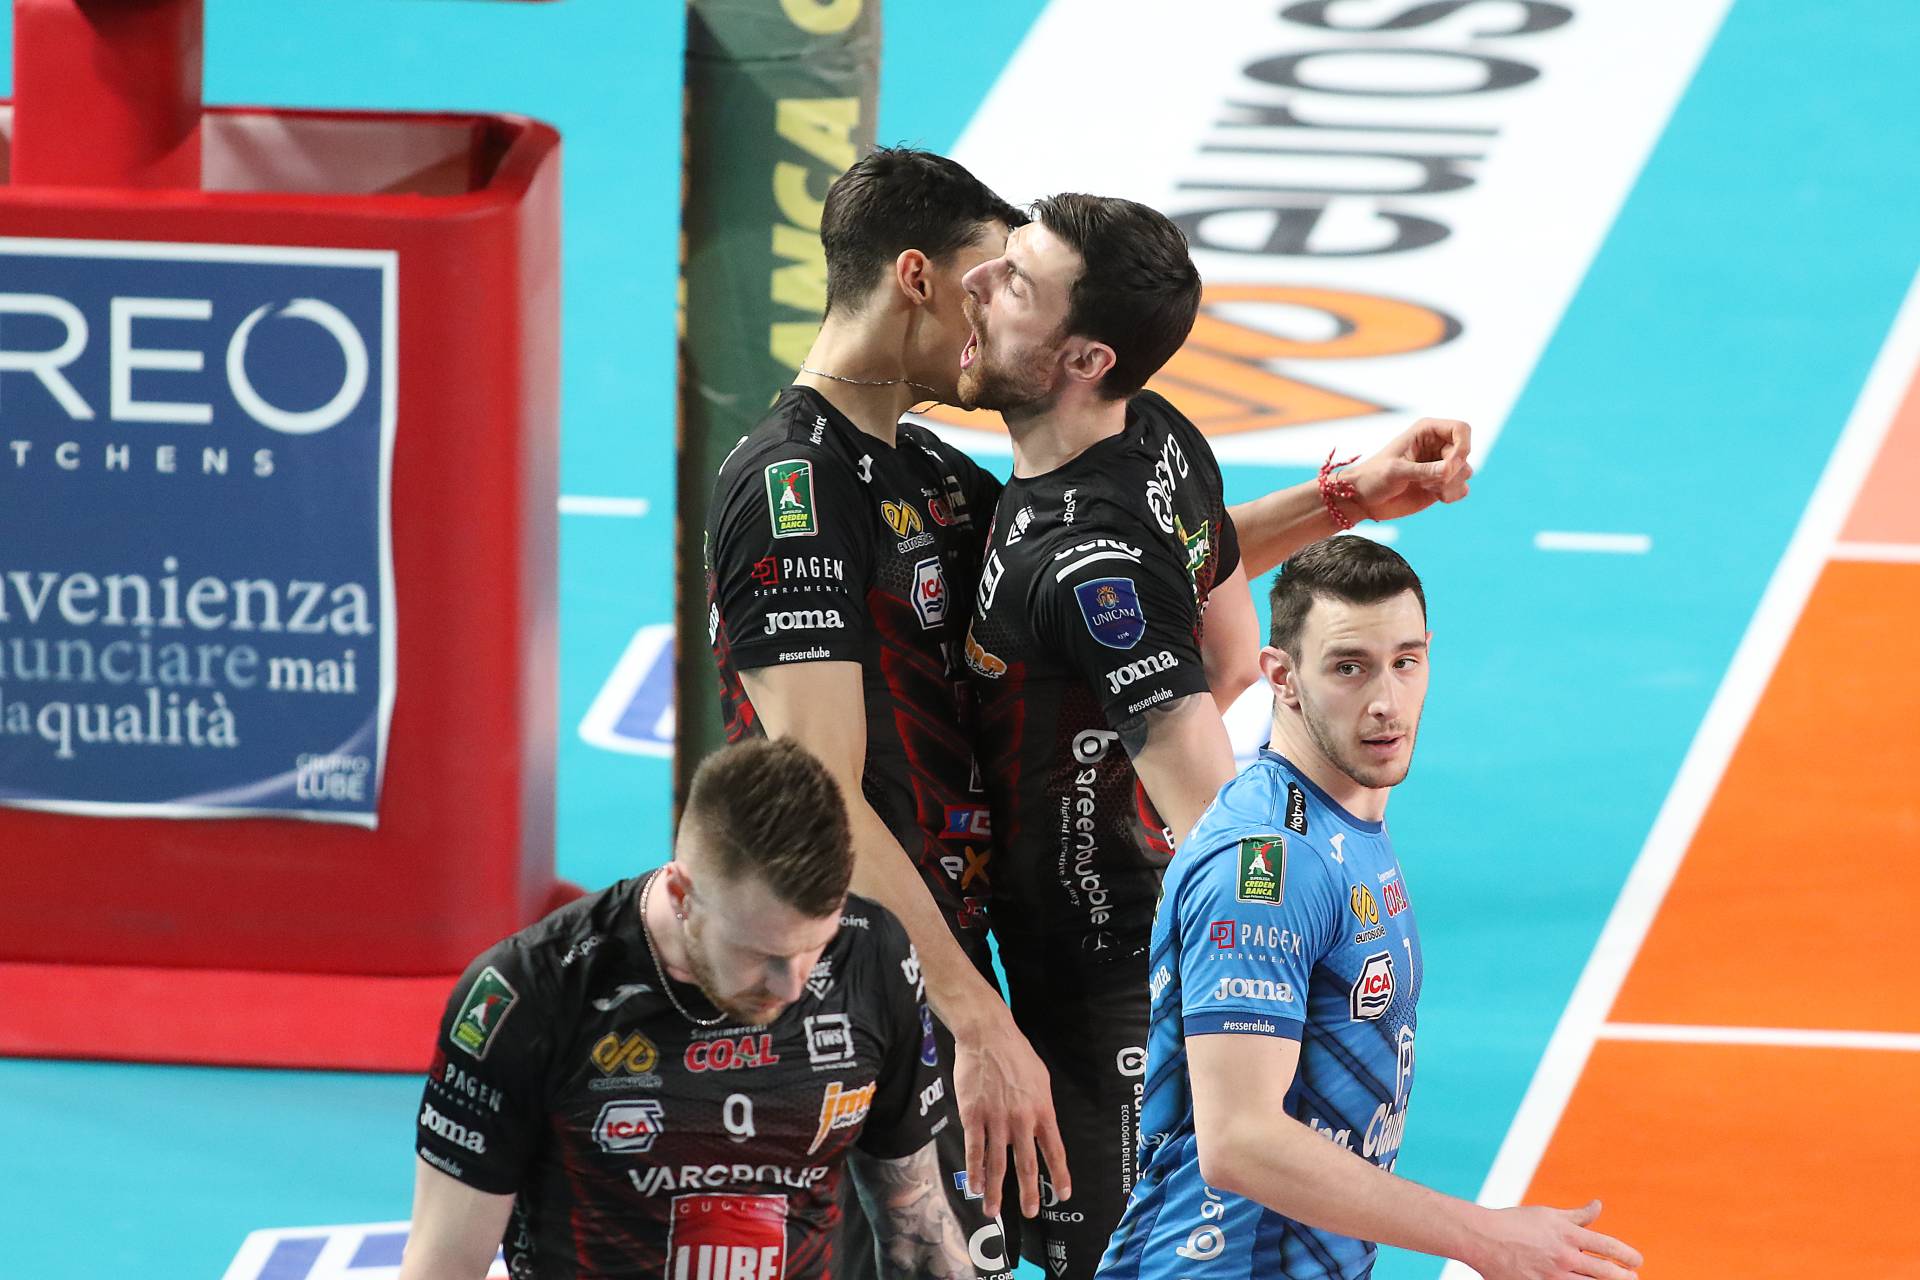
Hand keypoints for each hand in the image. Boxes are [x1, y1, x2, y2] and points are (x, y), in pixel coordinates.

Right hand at [949, 1005, 1069, 1219]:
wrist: (988, 1036)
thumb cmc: (1016, 1054)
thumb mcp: (1041, 1079)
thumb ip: (1042, 1106)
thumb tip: (1043, 1127)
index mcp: (1042, 1110)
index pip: (1054, 1150)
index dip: (1059, 1175)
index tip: (1063, 1194)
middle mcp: (1021, 1120)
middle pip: (1026, 1164)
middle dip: (1028, 1192)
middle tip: (1029, 1212)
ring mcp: (996, 1119)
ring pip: (996, 1163)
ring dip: (995, 1190)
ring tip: (992, 1210)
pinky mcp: (973, 1115)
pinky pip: (974, 1149)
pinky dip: (974, 1170)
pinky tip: (974, 1185)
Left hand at [1343, 417, 1472, 522]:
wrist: (1364, 499)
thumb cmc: (1373, 477)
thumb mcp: (1395, 471)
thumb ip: (1424, 470)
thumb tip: (1449, 470)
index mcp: (1426, 431)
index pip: (1461, 429)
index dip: (1463, 447)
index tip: (1449, 466)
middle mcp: (1437, 445)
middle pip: (1465, 453)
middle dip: (1452, 471)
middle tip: (1430, 482)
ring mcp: (1441, 465)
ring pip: (1466, 472)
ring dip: (1451, 484)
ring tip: (1427, 487)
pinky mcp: (1441, 484)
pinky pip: (1462, 487)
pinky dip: (1452, 494)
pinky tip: (1434, 496)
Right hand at [1470, 1200, 1642, 1279]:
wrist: (1482, 1238)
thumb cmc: (1515, 1223)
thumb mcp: (1548, 1215)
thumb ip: (1577, 1216)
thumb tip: (1598, 1206)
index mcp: (1567, 1234)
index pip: (1608, 1247)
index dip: (1628, 1255)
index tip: (1637, 1261)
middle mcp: (1563, 1256)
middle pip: (1606, 1273)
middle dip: (1625, 1277)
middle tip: (1633, 1277)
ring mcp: (1551, 1276)